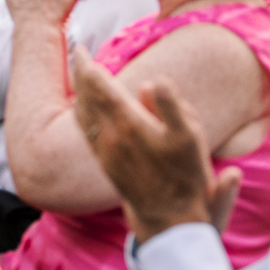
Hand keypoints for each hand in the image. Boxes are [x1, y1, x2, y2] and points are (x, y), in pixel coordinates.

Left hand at [72, 51, 243, 242]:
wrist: (170, 220)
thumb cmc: (186, 177)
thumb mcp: (191, 139)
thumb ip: (172, 106)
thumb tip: (152, 83)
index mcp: (131, 125)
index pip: (101, 88)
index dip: (89, 67)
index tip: (82, 49)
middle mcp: (111, 137)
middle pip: (87, 97)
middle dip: (81, 73)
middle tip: (78, 52)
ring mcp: (105, 151)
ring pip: (83, 113)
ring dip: (79, 90)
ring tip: (80, 73)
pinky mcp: (105, 164)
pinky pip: (85, 131)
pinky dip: (80, 112)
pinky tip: (82, 105)